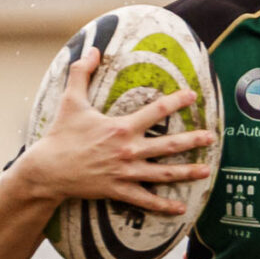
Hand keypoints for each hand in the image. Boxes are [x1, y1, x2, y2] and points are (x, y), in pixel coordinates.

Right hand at [15, 49, 216, 216]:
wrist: (48, 169)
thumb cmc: (61, 135)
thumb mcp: (71, 100)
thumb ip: (81, 72)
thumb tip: (92, 49)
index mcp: (121, 127)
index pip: (155, 111)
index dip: (176, 102)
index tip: (193, 95)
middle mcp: (128, 150)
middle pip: (168, 145)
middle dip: (193, 140)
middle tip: (211, 137)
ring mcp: (126, 172)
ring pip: (163, 173)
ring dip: (187, 173)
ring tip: (206, 171)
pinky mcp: (119, 190)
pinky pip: (145, 200)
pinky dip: (163, 206)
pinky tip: (180, 209)